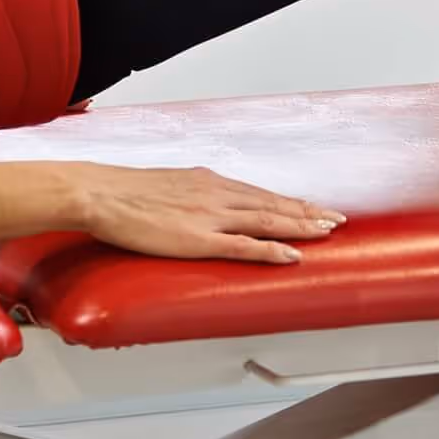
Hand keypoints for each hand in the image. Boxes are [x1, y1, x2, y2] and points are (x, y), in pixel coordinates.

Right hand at [64, 163, 344, 263]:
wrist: (102, 194)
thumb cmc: (126, 193)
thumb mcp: (169, 185)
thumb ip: (192, 193)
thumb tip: (204, 201)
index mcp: (209, 182)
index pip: (261, 193)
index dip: (291, 202)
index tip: (313, 207)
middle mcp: (217, 194)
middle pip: (273, 204)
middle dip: (307, 213)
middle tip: (336, 220)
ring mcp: (210, 217)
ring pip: (267, 221)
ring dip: (300, 227)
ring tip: (326, 232)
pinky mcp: (198, 238)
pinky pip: (244, 246)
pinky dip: (271, 250)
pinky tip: (291, 256)